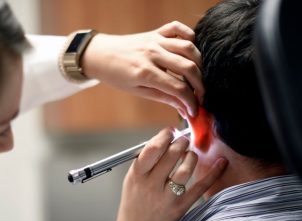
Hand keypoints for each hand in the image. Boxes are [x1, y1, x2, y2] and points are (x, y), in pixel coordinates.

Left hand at [82, 21, 203, 117]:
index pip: (178, 88)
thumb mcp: (138, 91)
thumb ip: (163, 97)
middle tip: (201, 96)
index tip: (194, 110)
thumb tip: (184, 108)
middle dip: (200, 85)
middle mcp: (152, 54)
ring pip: (187, 47)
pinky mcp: (155, 32)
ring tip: (198, 77)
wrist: (100, 55)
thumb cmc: (116, 76)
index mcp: (145, 72)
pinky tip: (191, 50)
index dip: (190, 102)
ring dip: (199, 63)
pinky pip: (177, 28)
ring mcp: (155, 40)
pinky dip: (189, 35)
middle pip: (188, 67)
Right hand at [101, 128, 227, 220]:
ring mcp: (166, 197)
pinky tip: (221, 162)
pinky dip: (212, 173)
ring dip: (191, 156)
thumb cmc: (134, 206)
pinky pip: (200, 187)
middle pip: (170, 155)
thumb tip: (164, 140)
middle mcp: (150, 185)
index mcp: (136, 176)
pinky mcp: (180, 207)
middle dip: (181, 143)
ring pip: (185, 168)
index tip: (170, 132)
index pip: (152, 149)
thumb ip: (145, 163)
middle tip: (184, 140)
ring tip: (190, 154)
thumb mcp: (131, 182)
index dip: (164, 136)